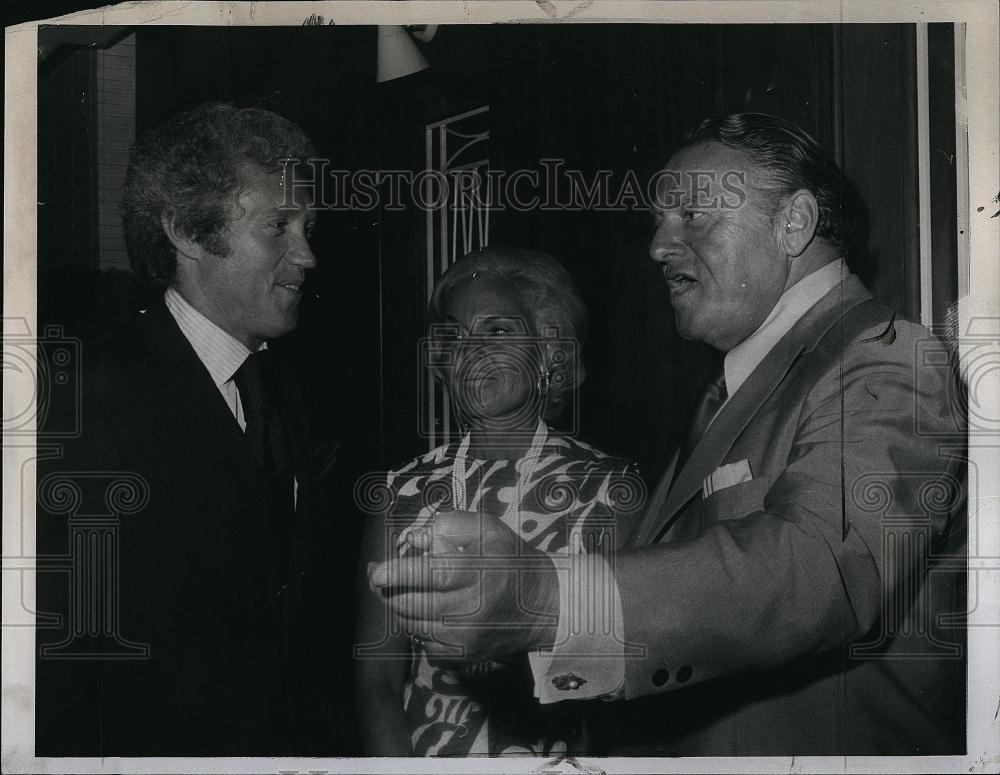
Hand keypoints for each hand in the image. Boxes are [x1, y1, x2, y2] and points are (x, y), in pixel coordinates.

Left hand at [367, 510, 559, 662]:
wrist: (543, 605)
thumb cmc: (511, 560)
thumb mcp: (488, 530)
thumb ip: (450, 526)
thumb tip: (413, 539)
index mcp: (476, 572)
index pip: (428, 574)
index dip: (396, 573)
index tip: (377, 571)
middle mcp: (470, 608)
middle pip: (412, 603)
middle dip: (388, 591)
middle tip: (379, 579)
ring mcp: (466, 637)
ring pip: (413, 625)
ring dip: (400, 608)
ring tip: (401, 592)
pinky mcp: (465, 655)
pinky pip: (425, 644)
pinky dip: (417, 628)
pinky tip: (424, 613)